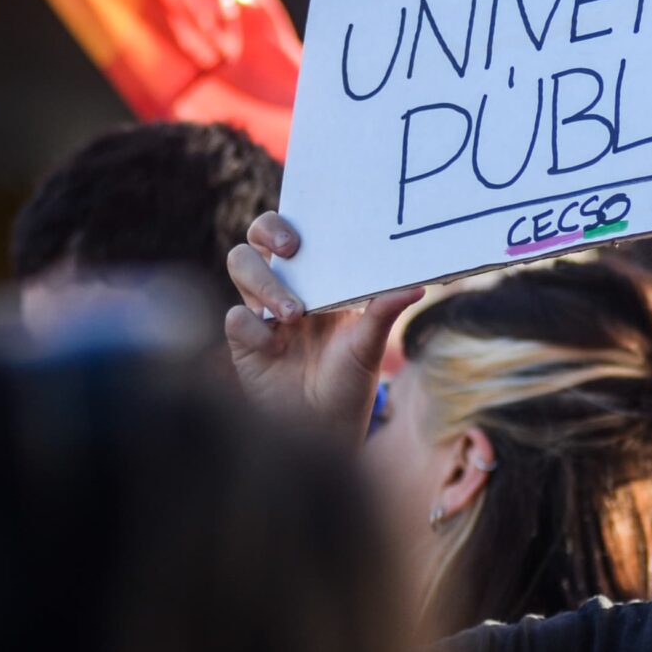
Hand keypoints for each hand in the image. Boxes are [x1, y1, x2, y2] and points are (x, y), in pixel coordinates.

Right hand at [224, 212, 421, 440]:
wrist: (324, 431)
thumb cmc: (349, 383)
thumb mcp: (369, 346)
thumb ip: (384, 312)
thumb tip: (417, 286)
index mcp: (315, 280)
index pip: (291, 232)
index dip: (287, 220)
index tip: (301, 233)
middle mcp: (283, 289)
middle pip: (255, 240)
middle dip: (266, 232)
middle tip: (290, 251)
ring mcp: (260, 314)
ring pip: (240, 266)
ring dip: (264, 283)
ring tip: (294, 315)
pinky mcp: (243, 343)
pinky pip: (234, 319)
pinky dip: (253, 329)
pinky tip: (275, 350)